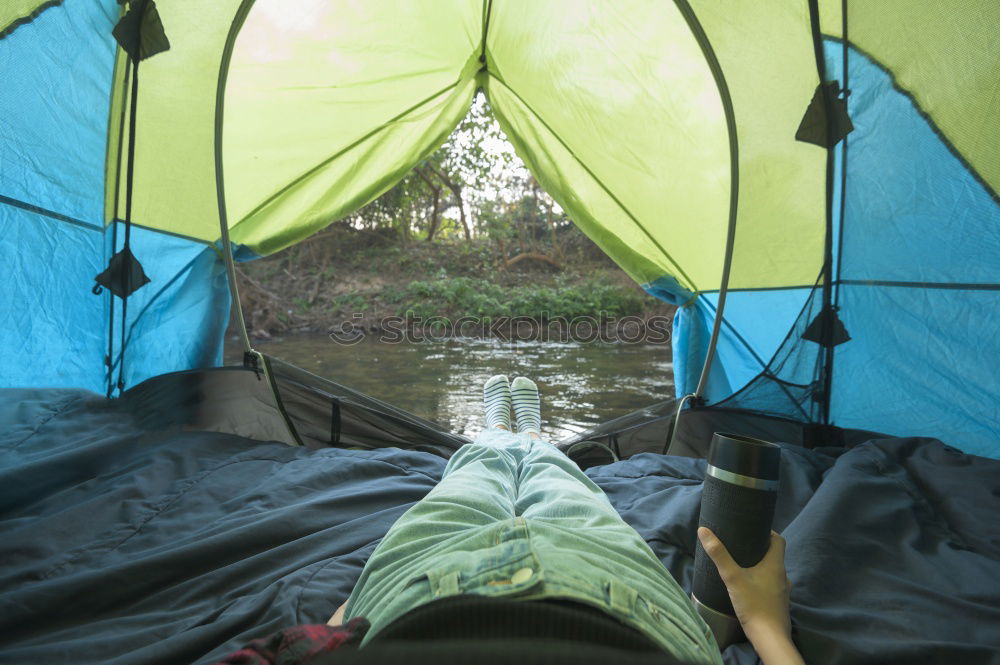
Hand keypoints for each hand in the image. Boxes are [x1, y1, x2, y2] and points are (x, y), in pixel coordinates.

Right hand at [697, 527, 791, 641]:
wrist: (769, 638)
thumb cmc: (753, 604)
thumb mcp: (732, 577)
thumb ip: (719, 554)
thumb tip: (703, 530)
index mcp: (775, 565)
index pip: (779, 540)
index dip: (768, 533)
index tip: (754, 530)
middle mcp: (783, 576)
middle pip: (775, 556)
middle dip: (760, 551)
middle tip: (742, 547)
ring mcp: (783, 592)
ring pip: (773, 573)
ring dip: (761, 568)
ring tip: (743, 567)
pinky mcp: (779, 605)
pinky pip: (772, 587)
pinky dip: (762, 583)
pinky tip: (749, 589)